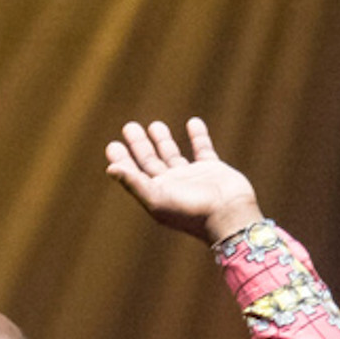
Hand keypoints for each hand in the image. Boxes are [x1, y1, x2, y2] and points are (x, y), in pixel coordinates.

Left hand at [104, 118, 263, 244]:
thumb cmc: (190, 212)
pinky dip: (198, 136)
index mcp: (155, 192)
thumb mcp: (157, 198)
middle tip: (129, 126)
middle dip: (140, 144)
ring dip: (163, 140)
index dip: (122, 159)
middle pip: (150, 161)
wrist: (228, 216)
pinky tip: (193, 122)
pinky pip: (203, 149)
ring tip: (154, 124)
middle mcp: (171, 185)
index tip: (113, 144)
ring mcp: (192, 177)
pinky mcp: (212, 170)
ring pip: (173, 154)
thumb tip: (111, 169)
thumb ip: (134, 183)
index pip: (134, 173)